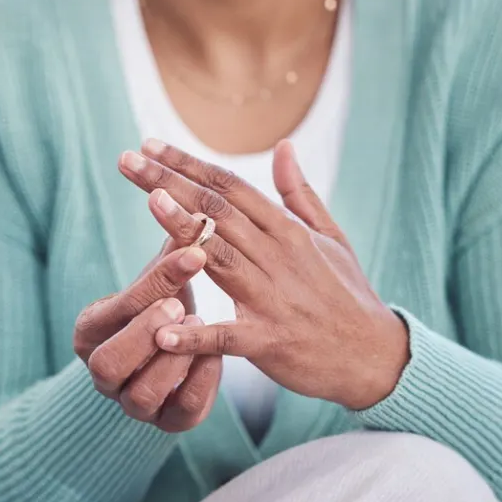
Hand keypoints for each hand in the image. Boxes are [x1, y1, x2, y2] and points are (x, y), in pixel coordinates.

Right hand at [73, 243, 221, 431]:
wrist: (170, 355)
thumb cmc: (160, 307)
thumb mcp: (157, 280)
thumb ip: (168, 248)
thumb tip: (181, 193)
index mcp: (91, 331)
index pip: (117, 308)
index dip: (155, 281)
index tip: (191, 253)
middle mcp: (102, 373)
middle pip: (107, 363)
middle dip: (144, 333)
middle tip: (178, 305)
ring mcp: (131, 403)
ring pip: (139, 397)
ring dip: (172, 362)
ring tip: (199, 327)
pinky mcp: (167, 422)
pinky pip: (179, 414)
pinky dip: (199, 385)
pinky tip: (216, 354)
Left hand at [117, 138, 409, 410]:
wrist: (375, 356)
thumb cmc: (347, 294)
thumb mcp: (330, 237)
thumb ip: (298, 194)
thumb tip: (283, 147)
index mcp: (287, 231)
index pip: (229, 186)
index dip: (188, 164)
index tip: (149, 146)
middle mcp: (278, 256)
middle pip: (216, 210)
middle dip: (169, 182)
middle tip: (127, 160)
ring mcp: (273, 298)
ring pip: (220, 256)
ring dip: (184, 229)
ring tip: (151, 203)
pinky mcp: (268, 341)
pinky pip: (226, 337)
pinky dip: (195, 336)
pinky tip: (163, 331)